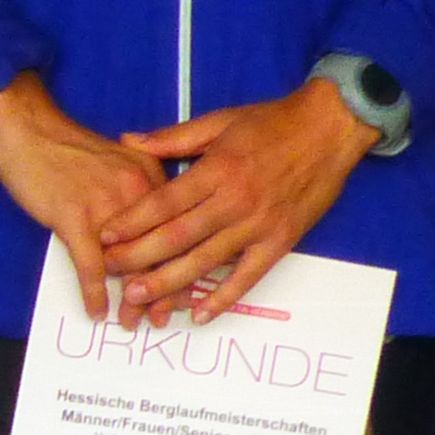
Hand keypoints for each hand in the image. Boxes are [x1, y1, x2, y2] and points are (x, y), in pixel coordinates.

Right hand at [0, 73, 166, 322]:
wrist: (29, 128)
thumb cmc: (69, 145)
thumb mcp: (122, 158)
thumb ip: (141, 187)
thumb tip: (149, 224)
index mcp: (153, 181)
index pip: (179, 233)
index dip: (183, 268)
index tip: (183, 293)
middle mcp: (137, 197)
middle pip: (161, 255)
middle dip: (163, 293)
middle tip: (162, 317)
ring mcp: (106, 209)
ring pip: (129, 265)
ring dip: (131, 300)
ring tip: (132, 322)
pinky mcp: (72, 218)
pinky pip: (89, 266)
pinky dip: (94, 293)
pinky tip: (95, 311)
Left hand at [100, 81, 383, 324]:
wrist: (331, 128)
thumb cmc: (272, 123)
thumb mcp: (219, 121)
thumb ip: (173, 138)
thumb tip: (128, 139)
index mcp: (216, 170)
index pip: (164, 203)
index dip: (130, 222)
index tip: (103, 236)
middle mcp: (235, 200)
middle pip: (178, 236)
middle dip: (139, 257)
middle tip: (109, 273)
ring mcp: (259, 224)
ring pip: (207, 260)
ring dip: (170, 281)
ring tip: (138, 297)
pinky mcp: (282, 241)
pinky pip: (249, 276)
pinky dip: (224, 297)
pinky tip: (199, 314)